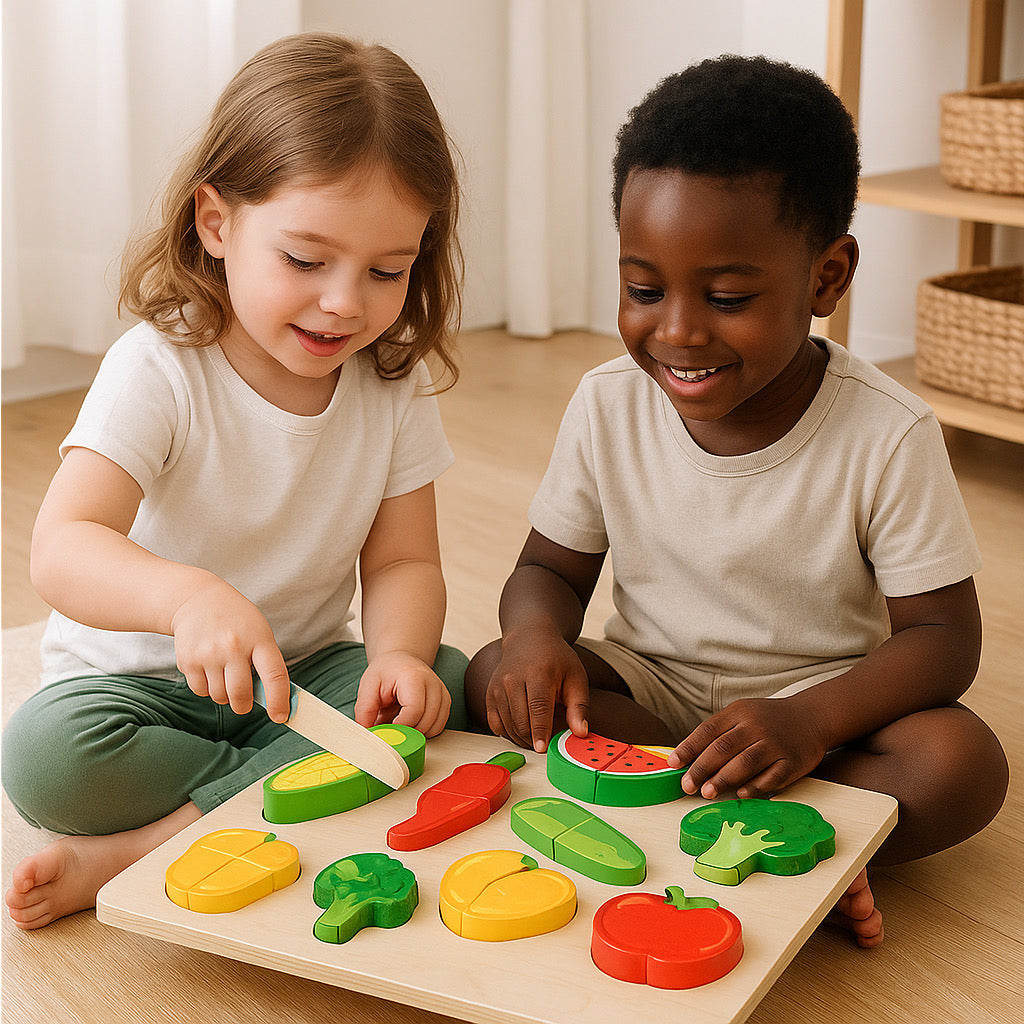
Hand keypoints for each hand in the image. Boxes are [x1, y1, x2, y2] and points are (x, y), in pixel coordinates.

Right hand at [170, 578, 289, 721]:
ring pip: (219, 696)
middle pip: (241, 694)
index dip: (279, 700)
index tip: (280, 717)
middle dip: (243, 705)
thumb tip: (270, 700)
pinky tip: (209, 668)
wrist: (197, 599)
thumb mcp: (259, 631)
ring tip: (224, 672)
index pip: (274, 675)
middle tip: (243, 702)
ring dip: (224, 694)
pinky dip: (206, 688)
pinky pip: (201, 691)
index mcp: (259, 639)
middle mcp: (233, 647)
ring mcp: (208, 654)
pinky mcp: (188, 661)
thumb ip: (265, 662)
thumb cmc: (237, 620)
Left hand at [354, 651, 450, 736]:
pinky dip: (425, 730)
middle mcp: (433, 684)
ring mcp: (442, 692)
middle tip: (391, 726)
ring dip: (416, 733)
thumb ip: (365, 710)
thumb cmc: (386, 672)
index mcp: (413, 677)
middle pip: (426, 722)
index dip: (400, 726)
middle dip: (406, 732)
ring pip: (434, 727)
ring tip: (401, 721)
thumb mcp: (368, 686)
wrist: (400, 661)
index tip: (387, 729)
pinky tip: (412, 722)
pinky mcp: (446, 701)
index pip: (414, 711)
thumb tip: (368, 734)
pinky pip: (439, 726)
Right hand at [484, 629, 589, 752]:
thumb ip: (579, 707)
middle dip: (533, 739)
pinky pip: (495, 723)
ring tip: (537, 738)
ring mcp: (498, 686)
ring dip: (521, 738)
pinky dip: (507, 733)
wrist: (529, 638)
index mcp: (539, 673)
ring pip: (507, 724)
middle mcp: (513, 678)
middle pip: (521, 719)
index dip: (540, 730)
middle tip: (546, 746)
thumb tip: (581, 733)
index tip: (542, 749)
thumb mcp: (576, 677)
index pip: (538, 707)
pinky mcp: (489, 693)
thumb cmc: (557, 660)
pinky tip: (521, 732)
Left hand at [667, 696, 827, 799]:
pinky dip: (756, 786)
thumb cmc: (767, 720)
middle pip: (724, 748)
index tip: (673, 764)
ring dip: (724, 779)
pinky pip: (773, 776)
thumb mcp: (742, 715)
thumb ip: (718, 734)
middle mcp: (756, 726)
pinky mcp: (794, 761)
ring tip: (706, 793)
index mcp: (739, 712)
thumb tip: (688, 759)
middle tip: (687, 786)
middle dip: (702, 768)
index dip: (688, 748)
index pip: (708, 730)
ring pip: (746, 762)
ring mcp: (776, 743)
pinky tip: (741, 794)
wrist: (811, 717)